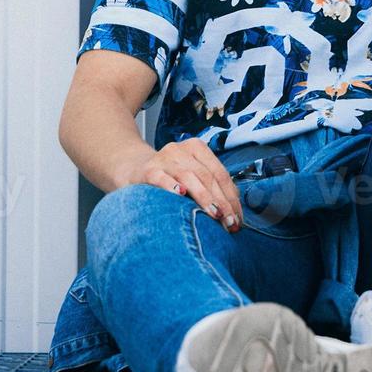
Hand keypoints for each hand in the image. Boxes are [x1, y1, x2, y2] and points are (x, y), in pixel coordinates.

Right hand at [118, 138, 243, 232]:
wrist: (133, 170)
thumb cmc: (169, 177)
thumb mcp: (192, 176)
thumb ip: (211, 187)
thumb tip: (234, 212)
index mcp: (197, 148)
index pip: (220, 174)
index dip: (231, 197)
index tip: (237, 218)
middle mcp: (181, 150)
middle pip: (207, 176)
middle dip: (222, 202)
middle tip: (230, 223)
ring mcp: (164, 158)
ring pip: (189, 177)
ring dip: (204, 197)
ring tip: (214, 215)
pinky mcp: (147, 170)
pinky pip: (161, 178)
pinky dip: (171, 186)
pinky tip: (180, 195)